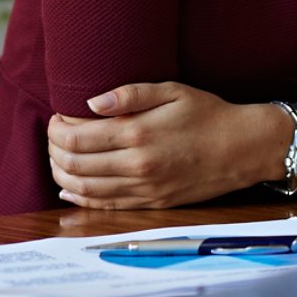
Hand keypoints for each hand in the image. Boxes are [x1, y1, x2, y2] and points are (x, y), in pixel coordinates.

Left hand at [46, 82, 285, 208]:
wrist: (243, 148)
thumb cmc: (209, 114)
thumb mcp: (173, 91)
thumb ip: (130, 95)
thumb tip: (90, 101)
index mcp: (138, 134)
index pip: (77, 137)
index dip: (57, 128)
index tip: (56, 117)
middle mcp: (136, 166)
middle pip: (74, 165)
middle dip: (54, 150)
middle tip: (53, 136)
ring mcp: (143, 189)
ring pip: (84, 189)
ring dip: (62, 175)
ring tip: (58, 158)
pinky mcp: (151, 203)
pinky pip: (105, 205)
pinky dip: (80, 198)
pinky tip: (71, 188)